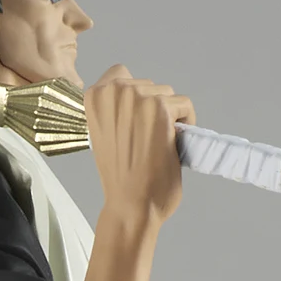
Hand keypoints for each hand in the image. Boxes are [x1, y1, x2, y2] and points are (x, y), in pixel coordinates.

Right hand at [86, 64, 191, 228]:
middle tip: (148, 141)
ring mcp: (138, 98)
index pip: (121, 74)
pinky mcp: (161, 109)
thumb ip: (115, 111)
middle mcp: (114, 91)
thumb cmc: (119, 177)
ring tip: (159, 145)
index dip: (134, 98)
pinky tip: (173, 144)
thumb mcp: (104, 134)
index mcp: (94, 96)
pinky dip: (186, 123)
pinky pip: (184, 105)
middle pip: (148, 85)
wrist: (130, 206)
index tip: (135, 123)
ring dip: (169, 118)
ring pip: (167, 94)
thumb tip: (140, 99)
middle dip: (153, 110)